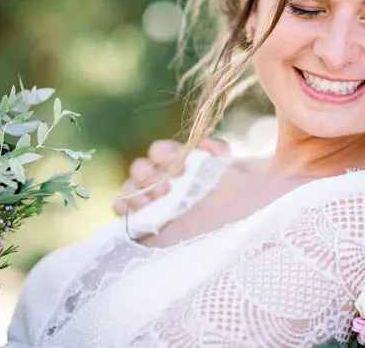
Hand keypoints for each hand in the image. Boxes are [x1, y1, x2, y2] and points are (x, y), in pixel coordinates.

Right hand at [112, 138, 229, 215]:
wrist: (242, 216)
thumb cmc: (236, 192)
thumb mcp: (234, 169)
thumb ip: (218, 150)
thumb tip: (203, 144)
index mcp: (177, 162)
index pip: (159, 151)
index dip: (164, 157)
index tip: (178, 170)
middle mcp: (160, 178)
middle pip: (140, 168)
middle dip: (148, 176)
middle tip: (165, 191)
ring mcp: (150, 199)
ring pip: (130, 187)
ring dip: (135, 192)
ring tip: (150, 203)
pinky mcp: (142, 221)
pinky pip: (122, 209)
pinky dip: (123, 207)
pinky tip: (134, 211)